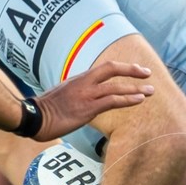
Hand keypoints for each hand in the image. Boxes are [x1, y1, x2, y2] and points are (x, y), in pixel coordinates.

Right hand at [33, 59, 153, 138]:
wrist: (34, 117)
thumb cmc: (46, 109)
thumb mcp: (63, 94)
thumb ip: (78, 91)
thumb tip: (87, 95)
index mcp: (79, 78)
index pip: (105, 67)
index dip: (123, 67)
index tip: (136, 69)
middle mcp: (84, 82)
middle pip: (112, 69)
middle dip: (132, 71)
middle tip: (148, 74)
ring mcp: (86, 95)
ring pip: (116, 87)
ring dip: (136, 88)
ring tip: (150, 91)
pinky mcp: (87, 109)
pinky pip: (112, 101)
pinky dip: (127, 100)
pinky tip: (139, 100)